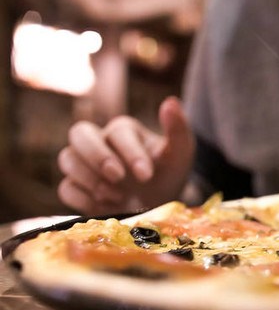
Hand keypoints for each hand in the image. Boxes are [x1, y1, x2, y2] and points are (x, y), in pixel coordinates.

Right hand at [58, 97, 194, 214]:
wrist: (158, 206)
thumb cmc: (168, 174)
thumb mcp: (181, 153)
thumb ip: (178, 129)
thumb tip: (171, 101)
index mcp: (124, 131)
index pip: (118, 132)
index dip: (130, 152)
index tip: (145, 175)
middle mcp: (99, 142)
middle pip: (79, 133)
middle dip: (97, 156)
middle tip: (118, 177)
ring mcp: (84, 164)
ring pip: (67, 159)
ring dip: (90, 179)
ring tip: (117, 197)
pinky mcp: (76, 187)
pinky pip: (66, 188)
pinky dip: (83, 199)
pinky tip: (106, 207)